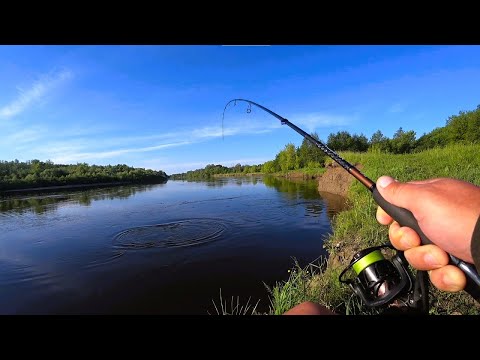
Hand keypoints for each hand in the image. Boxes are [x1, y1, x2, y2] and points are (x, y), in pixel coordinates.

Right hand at [375, 176, 479, 291]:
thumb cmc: (464, 219)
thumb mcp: (426, 199)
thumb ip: (400, 193)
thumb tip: (382, 181)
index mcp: (430, 199)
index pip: (399, 204)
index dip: (389, 214)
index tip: (385, 221)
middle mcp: (437, 220)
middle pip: (404, 234)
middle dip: (408, 242)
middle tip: (418, 238)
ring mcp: (447, 242)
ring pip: (418, 256)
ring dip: (427, 259)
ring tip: (443, 257)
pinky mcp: (456, 264)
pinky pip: (437, 273)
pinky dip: (444, 275)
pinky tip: (455, 271)